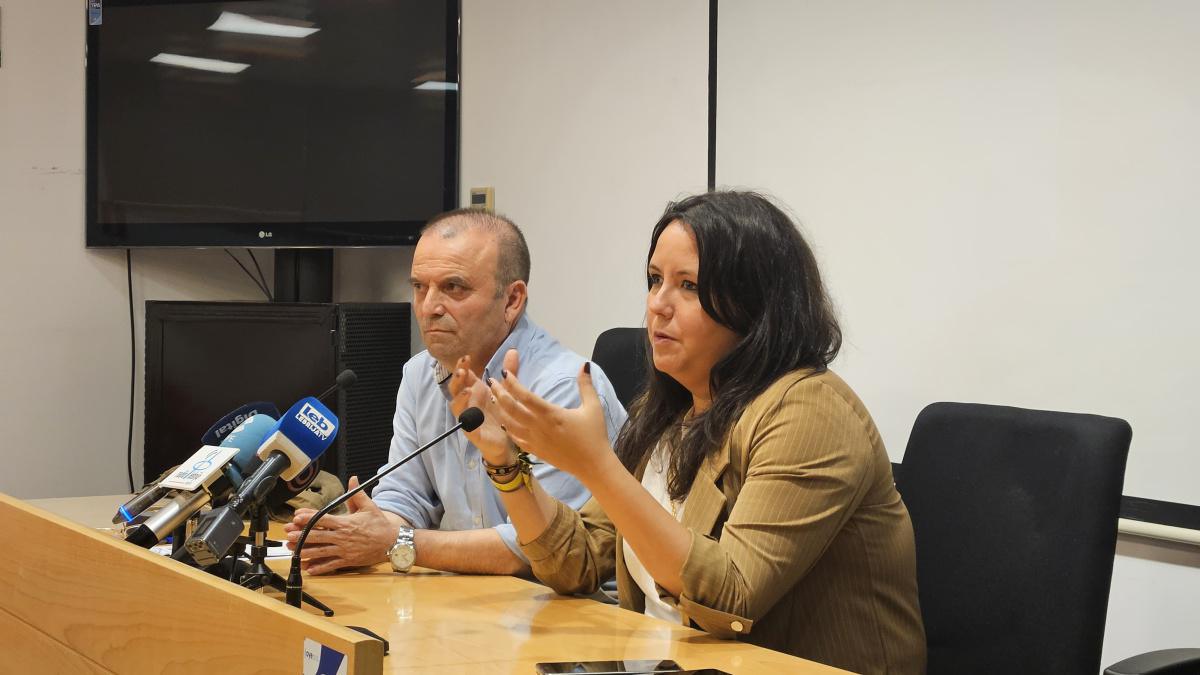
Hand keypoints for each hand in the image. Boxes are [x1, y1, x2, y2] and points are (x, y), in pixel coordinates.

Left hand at [283, 476, 397, 574]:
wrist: (392, 542)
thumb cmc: (380, 525)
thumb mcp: (369, 507)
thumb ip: (357, 493)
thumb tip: (352, 479)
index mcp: (346, 523)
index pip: (323, 519)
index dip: (309, 518)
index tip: (297, 517)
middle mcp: (343, 537)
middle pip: (318, 536)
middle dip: (301, 537)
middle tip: (288, 537)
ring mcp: (344, 550)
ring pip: (321, 552)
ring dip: (306, 552)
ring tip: (293, 552)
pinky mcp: (348, 560)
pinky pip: (331, 565)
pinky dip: (320, 568)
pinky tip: (309, 569)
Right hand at [447, 354, 516, 466]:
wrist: (506, 441)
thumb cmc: (502, 413)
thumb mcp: (507, 390)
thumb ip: (510, 372)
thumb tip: (513, 350)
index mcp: (474, 391)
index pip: (463, 376)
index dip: (462, 366)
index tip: (467, 357)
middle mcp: (468, 402)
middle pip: (456, 388)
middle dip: (457, 379)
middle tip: (462, 370)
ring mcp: (468, 417)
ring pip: (456, 406)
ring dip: (460, 398)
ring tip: (468, 390)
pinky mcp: (472, 432)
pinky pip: (466, 425)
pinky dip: (467, 420)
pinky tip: (472, 414)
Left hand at [487, 349, 612, 476]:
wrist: (593, 465)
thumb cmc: (594, 435)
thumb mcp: (593, 407)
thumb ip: (586, 385)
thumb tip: (584, 365)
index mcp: (551, 414)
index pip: (525, 396)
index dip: (512, 384)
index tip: (505, 373)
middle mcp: (538, 427)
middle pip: (512, 408)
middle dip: (499, 394)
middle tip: (491, 382)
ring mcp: (534, 440)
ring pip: (509, 424)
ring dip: (498, 410)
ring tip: (492, 398)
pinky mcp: (535, 451)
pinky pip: (515, 438)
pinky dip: (506, 428)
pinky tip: (502, 421)